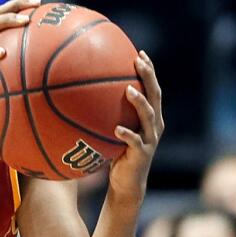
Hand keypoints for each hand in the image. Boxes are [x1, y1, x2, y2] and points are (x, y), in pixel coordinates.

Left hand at [108, 51, 162, 205]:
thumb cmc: (116, 153)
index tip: (140, 53)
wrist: (127, 183)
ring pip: (149, 116)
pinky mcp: (142, 154)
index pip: (153, 89)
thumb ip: (106, 114)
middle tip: (138, 61)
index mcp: (150, 117)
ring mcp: (150, 139)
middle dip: (149, 77)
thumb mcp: (111, 130)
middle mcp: (155, 125)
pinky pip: (135, 142)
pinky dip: (127, 135)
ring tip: (129, 90)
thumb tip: (79, 95)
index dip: (149, 71)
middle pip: (156, 96)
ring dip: (139, 102)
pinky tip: (116, 129)